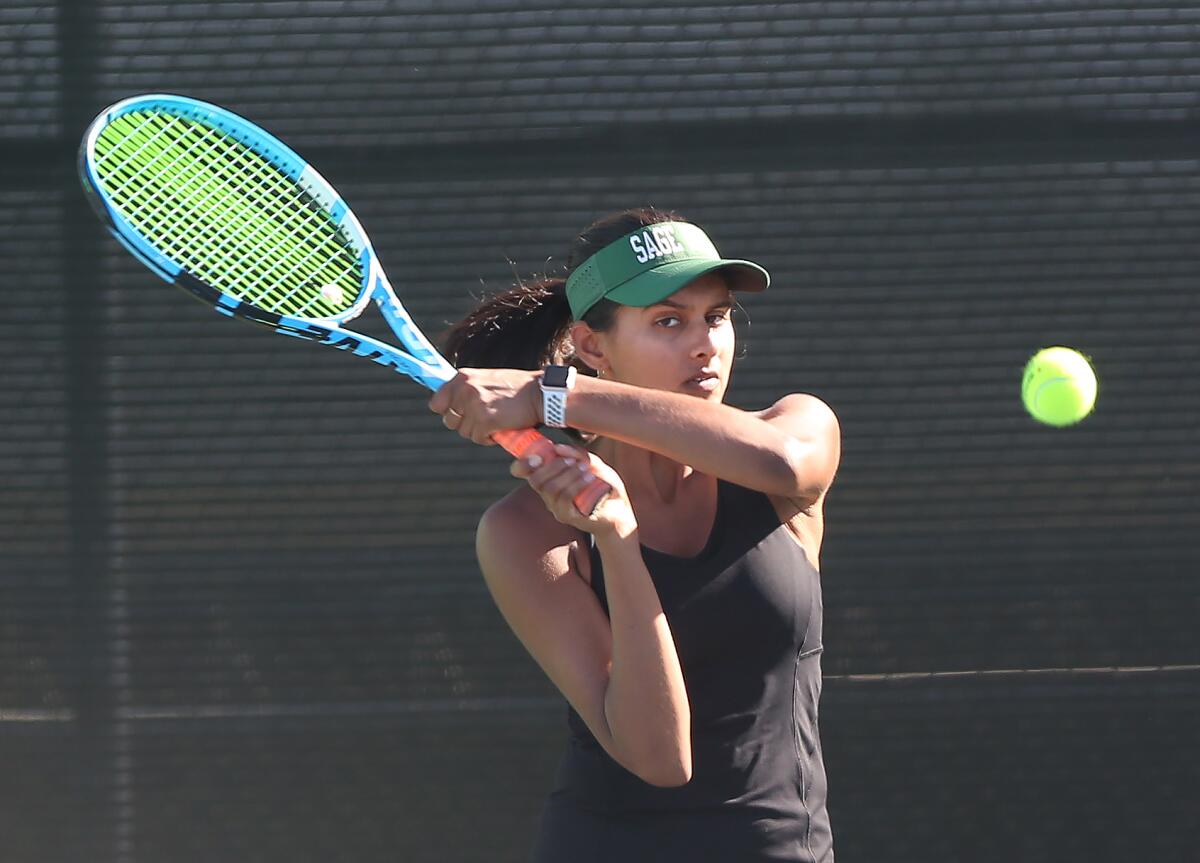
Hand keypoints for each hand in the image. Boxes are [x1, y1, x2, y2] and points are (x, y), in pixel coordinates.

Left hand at [428, 368, 541, 444]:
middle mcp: (465, 390)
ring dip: (479, 432)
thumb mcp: (486, 380)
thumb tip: (451, 407)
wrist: (540, 393)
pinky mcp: (485, 421)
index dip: (448, 412)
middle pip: (449, 420)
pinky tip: (501, 428)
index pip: (436, 403)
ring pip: (464, 432)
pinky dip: (489, 438)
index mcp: (463, 378)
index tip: (460, 414)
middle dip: (465, 424)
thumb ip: (468, 390)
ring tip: (495, 422)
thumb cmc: (517, 388)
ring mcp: (474, 406)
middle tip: (483, 419)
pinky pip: (478, 438)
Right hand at [511, 443, 636, 537]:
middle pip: (535, 480)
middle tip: (572, 461)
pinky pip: (564, 498)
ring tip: (585, 469)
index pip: (522, 472)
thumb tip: (558, 447)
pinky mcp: (567, 516)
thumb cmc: (603, 486)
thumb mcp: (593, 464)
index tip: (536, 457)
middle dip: (553, 466)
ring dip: (568, 474)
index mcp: (548, 478)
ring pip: (550, 488)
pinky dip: (576, 484)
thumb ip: (578, 454)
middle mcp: (547, 494)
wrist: (619, 511)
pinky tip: (589, 478)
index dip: (522, 464)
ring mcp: (556, 507)